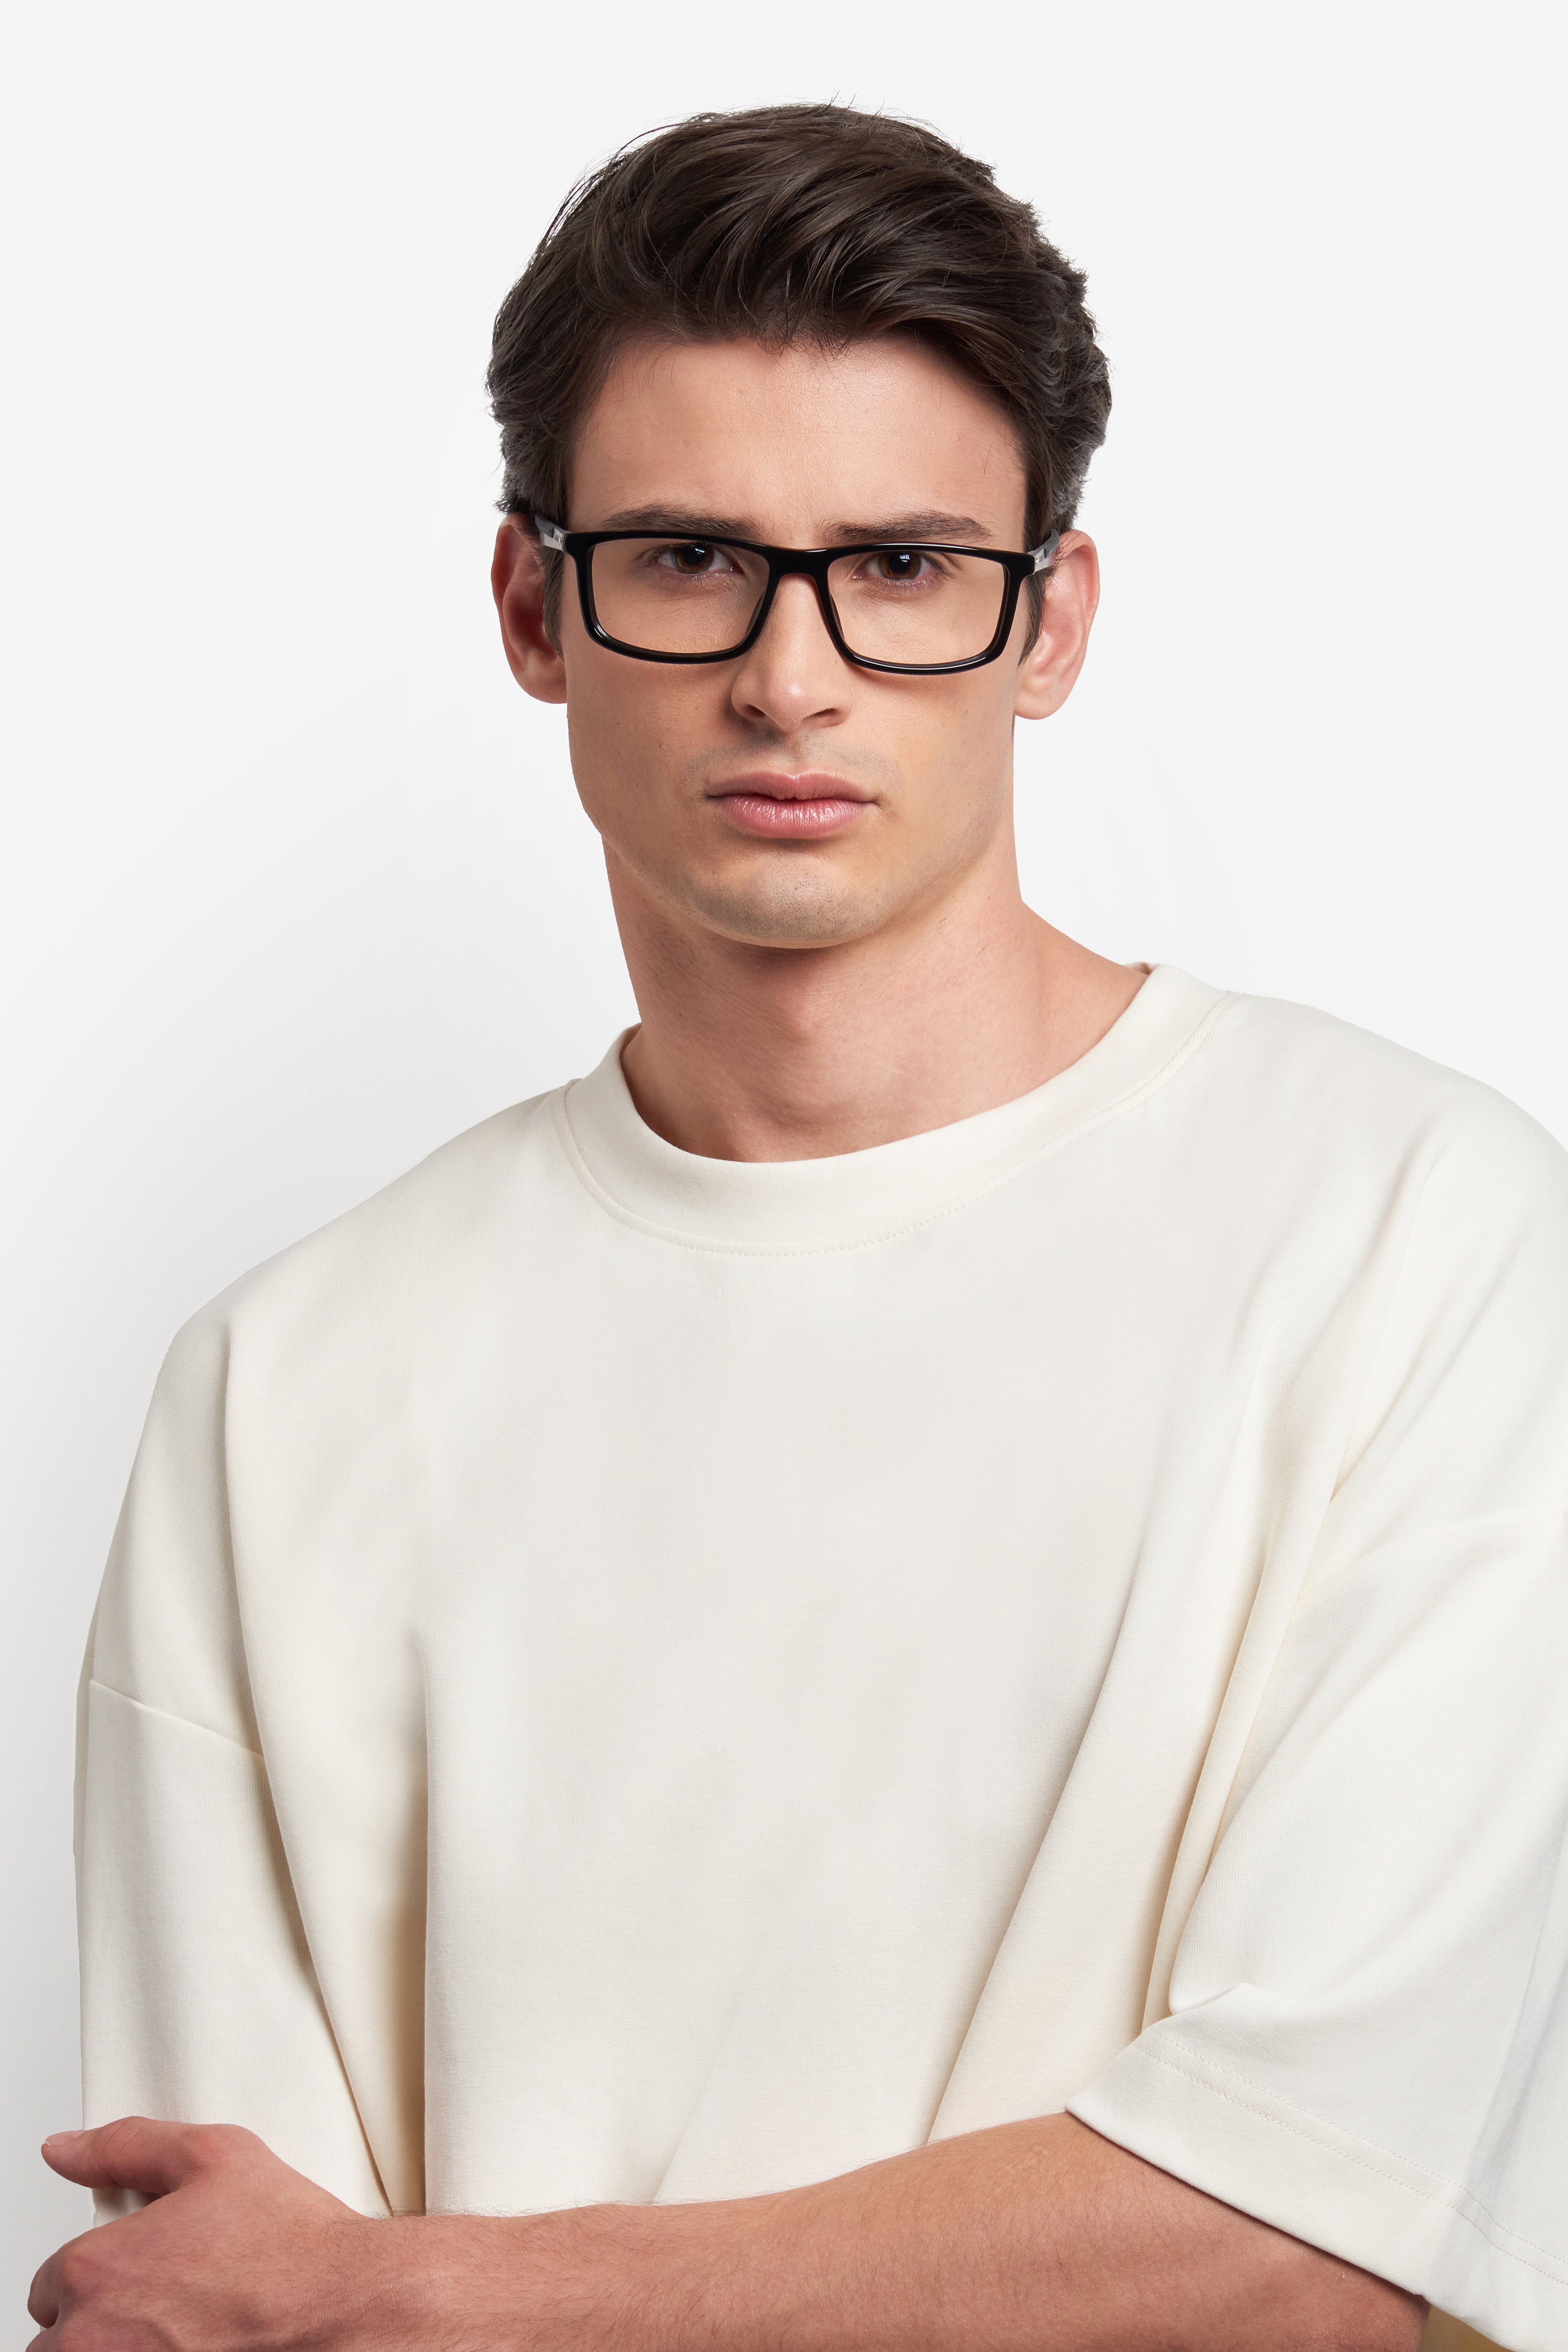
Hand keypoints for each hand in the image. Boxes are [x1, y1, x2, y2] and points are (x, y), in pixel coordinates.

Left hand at [28, 2117, 403, 2349]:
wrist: (340, 2306)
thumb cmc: (285, 2242)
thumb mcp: (210, 2155)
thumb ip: (123, 2147)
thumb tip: (62, 2149)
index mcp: (95, 2270)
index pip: (47, 2283)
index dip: (96, 2271)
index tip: (141, 2268)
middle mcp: (92, 2339)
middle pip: (55, 2339)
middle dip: (96, 2320)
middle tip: (162, 2302)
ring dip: (113, 2350)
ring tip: (178, 2332)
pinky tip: (191, 2347)